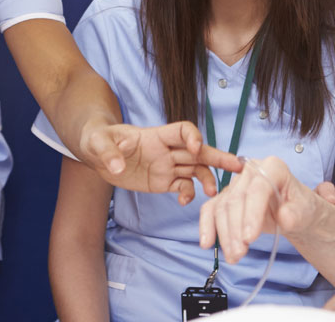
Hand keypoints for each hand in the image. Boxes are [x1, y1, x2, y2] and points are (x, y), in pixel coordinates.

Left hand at [79, 121, 243, 204]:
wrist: (96, 154)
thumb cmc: (97, 139)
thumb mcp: (97, 142)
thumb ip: (108, 152)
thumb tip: (117, 166)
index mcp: (156, 135)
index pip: (183, 130)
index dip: (193, 137)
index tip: (196, 148)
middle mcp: (166, 150)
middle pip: (199, 151)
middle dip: (218, 157)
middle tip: (238, 165)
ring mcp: (166, 166)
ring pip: (195, 170)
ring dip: (208, 179)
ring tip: (214, 193)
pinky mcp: (162, 181)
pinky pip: (182, 187)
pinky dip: (188, 194)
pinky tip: (185, 202)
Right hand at [198, 156, 325, 263]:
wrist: (295, 213)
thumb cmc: (301, 208)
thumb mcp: (306, 211)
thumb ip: (296, 214)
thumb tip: (285, 217)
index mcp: (273, 167)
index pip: (258, 189)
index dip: (252, 214)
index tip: (250, 238)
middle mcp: (251, 171)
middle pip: (236, 199)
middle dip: (235, 229)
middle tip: (240, 253)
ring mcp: (237, 184)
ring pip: (222, 207)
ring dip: (224, 235)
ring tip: (234, 257)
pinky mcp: (227, 197)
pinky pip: (212, 210)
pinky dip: (207, 226)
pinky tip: (207, 243)